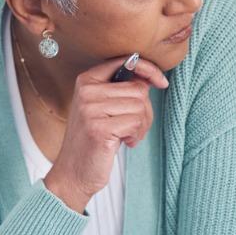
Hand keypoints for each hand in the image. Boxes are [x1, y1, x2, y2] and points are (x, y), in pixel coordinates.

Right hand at [44, 55, 168, 212]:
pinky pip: (136, 123)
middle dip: (145, 110)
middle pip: (138, 89)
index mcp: (87, 80)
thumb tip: (151, 78)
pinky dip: (137, 135)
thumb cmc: (95, 139)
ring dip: (142, 125)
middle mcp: (87, 91)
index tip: (162, 83)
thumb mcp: (103, 108)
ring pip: (140, 106)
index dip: (148, 69)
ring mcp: (91, 109)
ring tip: (128, 136)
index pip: (125, 62)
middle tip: (135, 127)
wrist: (73, 172)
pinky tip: (125, 143)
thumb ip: (122, 90)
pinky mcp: (99, 128)